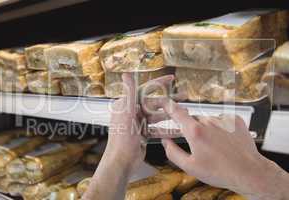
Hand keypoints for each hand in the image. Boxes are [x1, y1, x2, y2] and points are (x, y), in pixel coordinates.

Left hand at [81, 74, 174, 199]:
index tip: (172, 78)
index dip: (159, 83)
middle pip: (154, 103)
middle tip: (185, 96)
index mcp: (126, 104)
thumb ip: (129, 93)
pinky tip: (180, 129)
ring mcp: (138, 123)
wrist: (121, 161)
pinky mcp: (143, 134)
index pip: (145, 89)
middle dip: (170, 100)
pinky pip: (159, 129)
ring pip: (158, 116)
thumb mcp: (126, 113)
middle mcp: (132, 112)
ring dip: (172, 115)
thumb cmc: (121, 138)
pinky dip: (169, 129)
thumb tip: (126, 73)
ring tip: (186, 112)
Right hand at [148, 99, 288, 199]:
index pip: (177, 113)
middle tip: (199, 146)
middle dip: (193, 130)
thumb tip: (165, 142)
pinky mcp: (235, 120)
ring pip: (208, 121)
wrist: (248, 172)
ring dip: (208, 130)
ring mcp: (223, 120)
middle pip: (194, 120)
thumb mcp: (190, 167)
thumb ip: (173, 152)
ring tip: (216, 147)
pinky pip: (222, 121)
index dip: (168, 106)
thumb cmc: (220, 171)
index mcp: (195, 132)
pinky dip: (221, 129)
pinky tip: (225, 142)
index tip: (164, 102)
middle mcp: (208, 122)